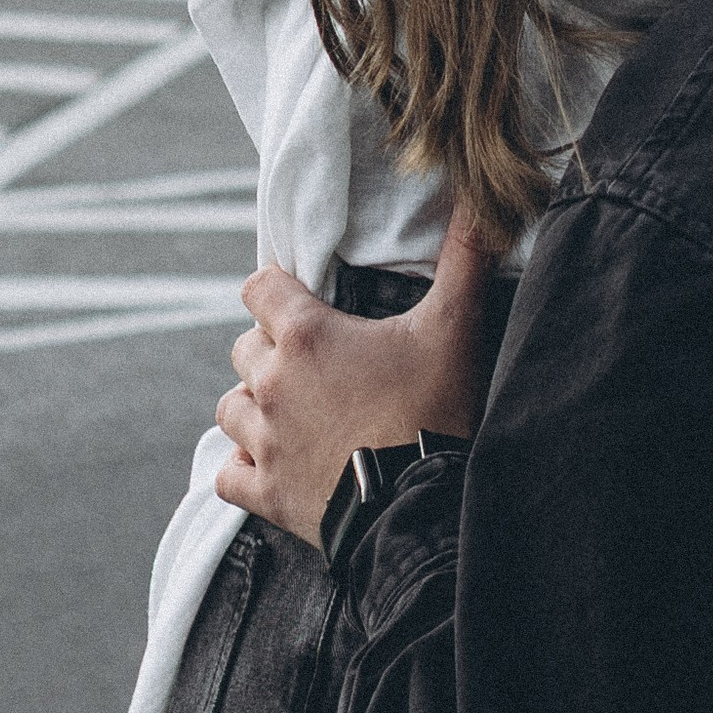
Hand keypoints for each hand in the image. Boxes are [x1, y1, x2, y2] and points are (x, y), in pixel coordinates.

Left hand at [213, 213, 496, 546]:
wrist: (419, 508)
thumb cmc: (433, 413)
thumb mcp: (454, 329)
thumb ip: (465, 260)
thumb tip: (483, 204)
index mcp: (306, 337)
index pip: (259, 286)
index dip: (278, 289)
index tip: (303, 300)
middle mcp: (272, 384)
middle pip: (244, 346)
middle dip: (271, 348)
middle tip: (315, 361)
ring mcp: (264, 441)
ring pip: (230, 408)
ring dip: (253, 405)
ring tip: (291, 411)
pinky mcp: (265, 492)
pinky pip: (228, 474)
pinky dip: (242, 468)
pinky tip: (268, 465)